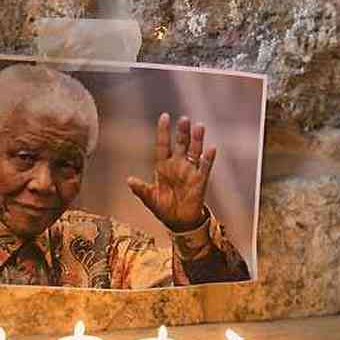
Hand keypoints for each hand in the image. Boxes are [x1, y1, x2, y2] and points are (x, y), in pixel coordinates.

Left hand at [127, 113, 216, 230]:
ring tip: (199, 127)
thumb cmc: (163, 209)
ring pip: (194, 151)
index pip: (163, 145)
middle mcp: (177, 165)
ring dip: (197, 140)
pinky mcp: (200, 181)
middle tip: (184, 119)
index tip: (164, 116)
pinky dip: (208, 159)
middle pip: (181, 144)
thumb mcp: (150, 199)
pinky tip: (211, 149)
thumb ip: (141, 189)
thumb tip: (129, 180)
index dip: (163, 132)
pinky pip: (205, 167)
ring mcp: (190, 171)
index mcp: (163, 167)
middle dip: (182, 132)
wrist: (179, 222)